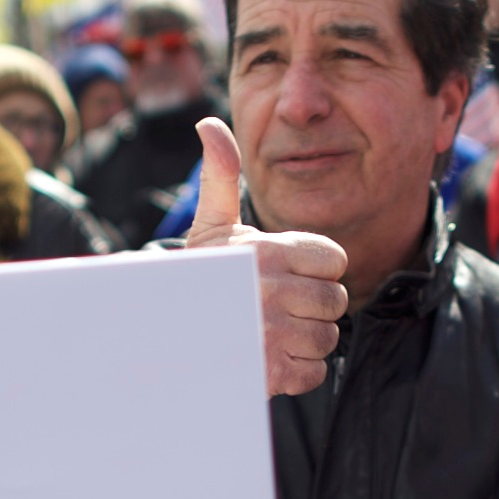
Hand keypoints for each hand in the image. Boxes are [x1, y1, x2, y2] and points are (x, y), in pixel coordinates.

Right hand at [191, 116, 347, 395]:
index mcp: (265, 251)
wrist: (163, 339)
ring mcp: (270, 335)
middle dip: (313, 305)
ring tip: (271, 330)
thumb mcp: (211, 227)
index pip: (334, 259)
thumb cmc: (197, 279)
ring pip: (327, 337)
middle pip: (335, 300)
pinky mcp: (271, 374)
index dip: (316, 268)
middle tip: (279, 305)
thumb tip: (208, 124)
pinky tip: (269, 357)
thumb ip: (220, 176)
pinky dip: (297, 370)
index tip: (286, 273)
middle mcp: (269, 291)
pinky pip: (315, 372)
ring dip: (305, 338)